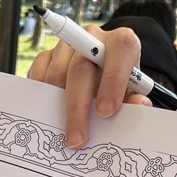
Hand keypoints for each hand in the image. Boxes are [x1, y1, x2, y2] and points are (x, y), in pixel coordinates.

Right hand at [29, 26, 150, 148]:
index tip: (106, 112)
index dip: (114, 80)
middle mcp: (93, 37)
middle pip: (80, 68)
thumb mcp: (133, 93)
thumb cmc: (117, 86)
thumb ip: (137, 100)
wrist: (100, 73)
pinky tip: (48, 112)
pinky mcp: (47, 55)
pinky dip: (41, 96)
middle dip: (78, 108)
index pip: (120, 50)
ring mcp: (67, 45)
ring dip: (58, 106)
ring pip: (57, 73)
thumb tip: (138, 104)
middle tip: (78, 138)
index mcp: (121, 43)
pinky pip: (39, 73)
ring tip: (62, 131)